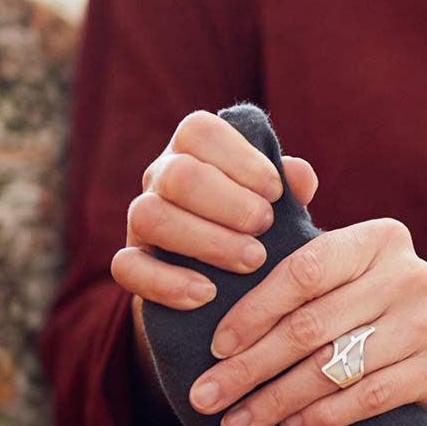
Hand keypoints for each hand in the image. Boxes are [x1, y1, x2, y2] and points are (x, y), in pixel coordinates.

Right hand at [112, 110, 318, 310]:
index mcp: (193, 150)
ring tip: (252, 261)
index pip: (199, 131)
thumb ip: (292, 184)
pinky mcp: (130, 262)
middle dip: (229, 203)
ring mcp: (139, 219)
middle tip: (265, 227)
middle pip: (177, 174)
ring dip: (206, 241)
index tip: (275, 192)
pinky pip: (126, 266)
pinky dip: (167, 282)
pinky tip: (207, 294)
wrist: (226, 281)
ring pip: (149, 216)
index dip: (240, 158)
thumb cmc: (255, 225)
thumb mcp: (276, 202)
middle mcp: (160, 177)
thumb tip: (299, 175)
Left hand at [187, 217, 426, 425]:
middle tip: (207, 397)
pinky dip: (325, 416)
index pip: (304, 272)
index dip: (254, 312)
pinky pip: (371, 396)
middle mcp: (413, 273)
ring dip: (277, 401)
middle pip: (313, 326)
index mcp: (380, 238)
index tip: (214, 348)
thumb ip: (298, 231)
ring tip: (237, 422)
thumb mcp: (332, 266)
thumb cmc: (354, 303)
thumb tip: (287, 169)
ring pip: (335, 367)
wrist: (421, 349)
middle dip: (251, 367)